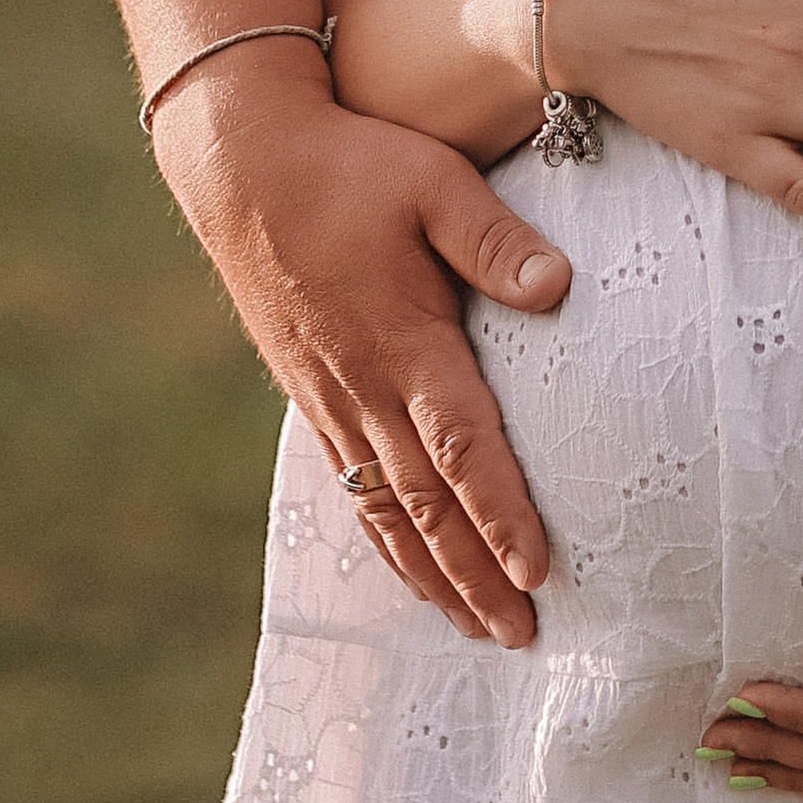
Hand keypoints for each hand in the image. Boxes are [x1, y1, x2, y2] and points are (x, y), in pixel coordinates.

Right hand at [151, 49, 567, 648]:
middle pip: (428, 506)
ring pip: (387, 509)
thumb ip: (495, 243)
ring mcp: (332, 398)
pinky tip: (408, 567)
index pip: (463, 449)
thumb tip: (560, 288)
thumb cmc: (351, 166)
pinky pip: (352, 486)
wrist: (242, 165)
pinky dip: (385, 539)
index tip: (538, 573)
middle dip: (476, 576)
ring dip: (433, 575)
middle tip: (521, 637)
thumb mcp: (433, 183)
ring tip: (475, 628)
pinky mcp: (312, 393)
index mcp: (404, 343)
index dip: (500, 515)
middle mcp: (365, 388)